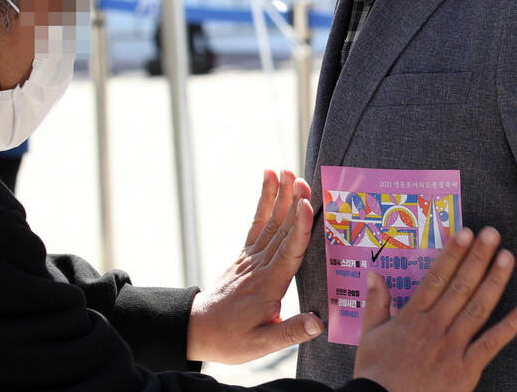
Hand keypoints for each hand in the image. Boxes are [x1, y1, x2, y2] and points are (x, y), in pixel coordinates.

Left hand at [186, 169, 323, 363]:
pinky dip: (264, 202)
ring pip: (269, 222)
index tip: (307, 205)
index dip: (299, 229)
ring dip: (278, 196)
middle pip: (280, 230)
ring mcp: (251, 258)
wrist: (198, 329)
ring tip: (285, 170)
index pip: (288, 253)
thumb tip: (318, 323)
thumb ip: (290, 332)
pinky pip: (257, 224)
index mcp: (268, 286)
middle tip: (301, 178)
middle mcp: (259, 266)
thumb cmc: (231, 339)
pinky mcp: (245, 255)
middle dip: (292, 203)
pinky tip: (270, 183)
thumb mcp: (261, 344)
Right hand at [354, 227, 516, 391]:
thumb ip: (375, 303)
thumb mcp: (368, 335)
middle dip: (477, 258)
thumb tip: (373, 274)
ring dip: (494, 281)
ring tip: (507, 257)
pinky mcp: (466, 369)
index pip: (435, 277)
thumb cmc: (376, 373)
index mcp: (411, 317)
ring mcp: (452, 347)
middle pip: (460, 286)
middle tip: (492, 234)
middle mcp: (434, 327)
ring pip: (477, 308)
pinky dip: (510, 327)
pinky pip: (491, 344)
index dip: (452, 254)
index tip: (465, 233)